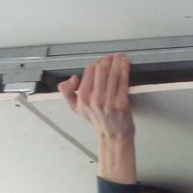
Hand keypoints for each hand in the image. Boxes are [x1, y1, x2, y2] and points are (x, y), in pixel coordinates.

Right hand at [60, 54, 135, 183]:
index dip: (97, 62)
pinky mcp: (122, 103)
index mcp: (83, 98)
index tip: (102, 60)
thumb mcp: (75, 107)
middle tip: (112, 57)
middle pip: (101, 69)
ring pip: (113, 73)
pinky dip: (125, 69)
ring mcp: (109, 102)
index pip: (89, 71)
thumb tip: (73, 78)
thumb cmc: (97, 119)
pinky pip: (123, 81)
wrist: (113, 135)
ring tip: (120, 57)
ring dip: (118, 62)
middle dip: (107, 60)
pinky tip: (126, 63)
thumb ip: (66, 91)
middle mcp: (95, 100)